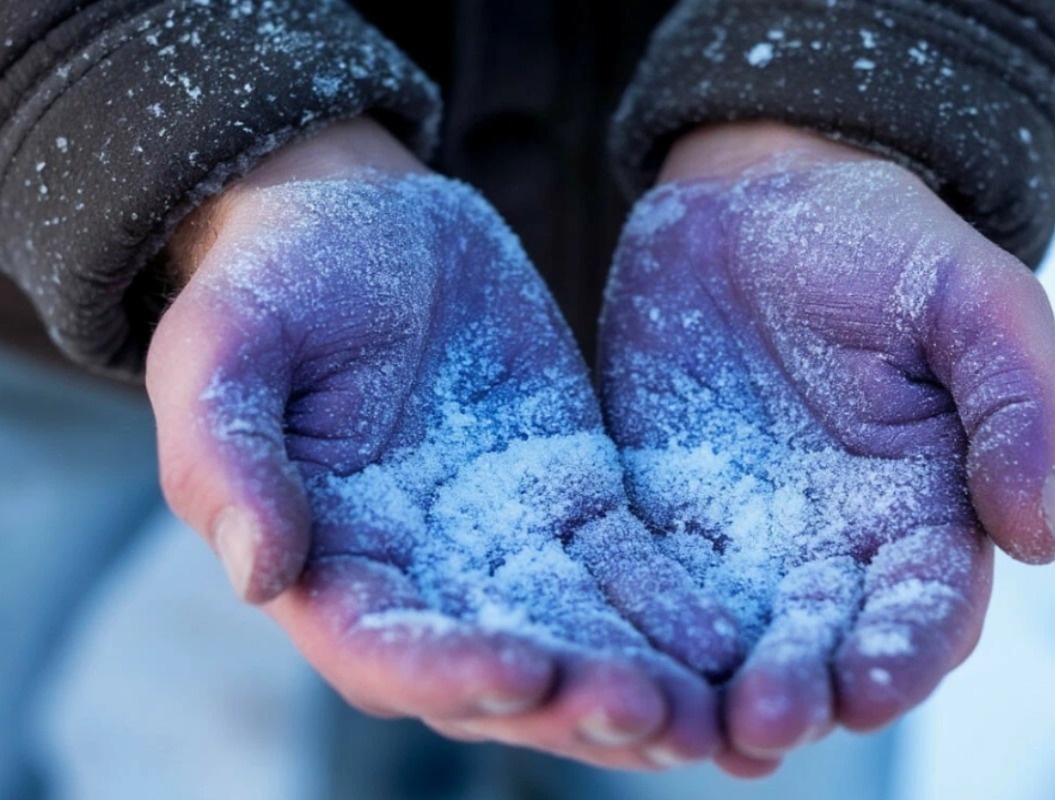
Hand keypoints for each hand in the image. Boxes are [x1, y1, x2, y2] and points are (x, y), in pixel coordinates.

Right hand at [146, 119, 742, 769]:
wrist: (367, 220)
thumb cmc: (276, 281)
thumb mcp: (227, 350)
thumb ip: (227, 458)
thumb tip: (258, 573)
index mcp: (329, 561)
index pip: (386, 649)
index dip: (450, 672)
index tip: (524, 670)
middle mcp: (424, 576)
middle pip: (502, 670)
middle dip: (576, 703)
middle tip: (654, 717)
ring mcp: (506, 542)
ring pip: (581, 636)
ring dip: (645, 681)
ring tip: (716, 713)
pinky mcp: (573, 497)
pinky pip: (631, 566)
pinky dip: (678, 609)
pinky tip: (736, 642)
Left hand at [599, 123, 1054, 774]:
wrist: (759, 193)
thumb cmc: (881, 239)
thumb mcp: (974, 301)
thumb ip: (1020, 409)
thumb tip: (1041, 539)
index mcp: (925, 505)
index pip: (926, 606)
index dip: (904, 654)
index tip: (872, 687)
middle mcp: (837, 539)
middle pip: (824, 641)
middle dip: (803, 688)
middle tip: (766, 722)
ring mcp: (747, 528)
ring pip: (737, 633)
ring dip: (720, 683)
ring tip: (699, 724)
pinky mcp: (668, 505)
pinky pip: (653, 578)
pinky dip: (644, 627)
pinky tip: (622, 661)